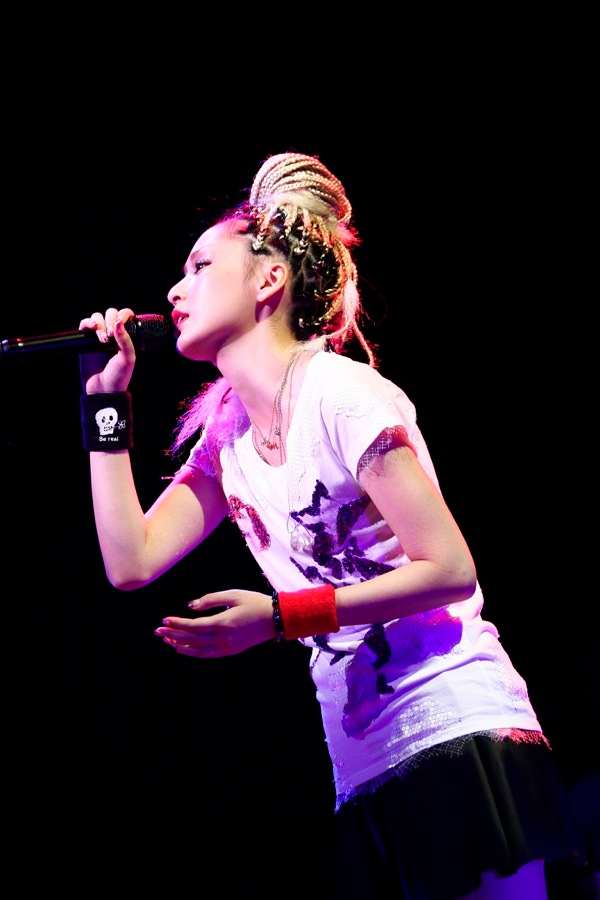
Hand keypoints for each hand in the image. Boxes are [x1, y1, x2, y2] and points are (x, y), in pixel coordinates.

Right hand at [78, 307, 136, 393]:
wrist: (102, 390)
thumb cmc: (118, 376)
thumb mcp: (127, 358)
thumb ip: (125, 340)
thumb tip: (118, 322)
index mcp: (126, 337)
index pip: (125, 316)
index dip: (123, 315)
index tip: (120, 325)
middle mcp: (113, 335)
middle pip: (110, 313)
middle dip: (110, 320)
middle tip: (110, 336)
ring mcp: (98, 337)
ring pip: (97, 317)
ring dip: (100, 324)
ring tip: (102, 340)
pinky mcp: (85, 341)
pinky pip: (84, 324)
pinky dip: (87, 322)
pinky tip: (92, 328)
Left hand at [155, 589, 275, 657]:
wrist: (276, 619)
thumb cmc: (255, 602)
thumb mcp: (233, 595)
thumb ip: (211, 600)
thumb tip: (191, 607)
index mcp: (223, 623)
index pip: (193, 626)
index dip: (177, 623)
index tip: (164, 619)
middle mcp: (223, 638)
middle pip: (192, 639)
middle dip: (173, 635)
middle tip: (158, 631)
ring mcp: (227, 647)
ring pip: (198, 651)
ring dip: (181, 645)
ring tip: (167, 640)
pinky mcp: (231, 651)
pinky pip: (208, 654)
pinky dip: (193, 653)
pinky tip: (183, 649)